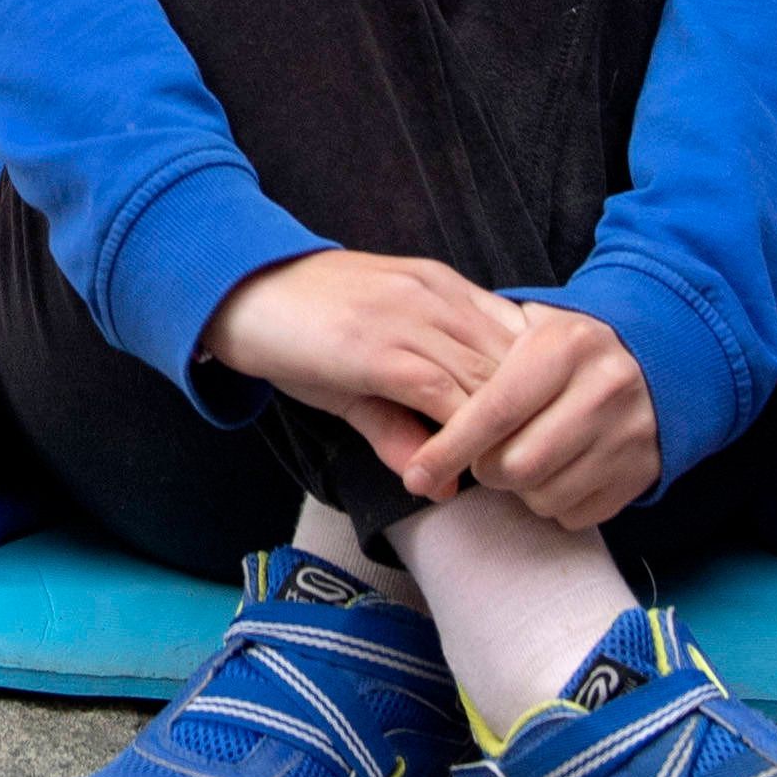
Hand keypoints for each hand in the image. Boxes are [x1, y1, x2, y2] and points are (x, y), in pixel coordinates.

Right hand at [201, 251, 525, 491]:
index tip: (536, 445)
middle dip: (530, 424)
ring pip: (488, 384)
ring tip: (502, 486)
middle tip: (530, 479)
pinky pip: (442, 398)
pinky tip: (453, 473)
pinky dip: (456, 440)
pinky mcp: (379, 348)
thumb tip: (444, 487)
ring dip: (501, 439)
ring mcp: (411, 319)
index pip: (524, 340)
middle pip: (518, 367)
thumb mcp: (361, 376)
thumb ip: (403, 426)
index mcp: (445, 289)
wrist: (238, 289)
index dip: (539, 397)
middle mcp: (439, 296)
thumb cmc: (299, 328)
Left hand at [403, 302, 665, 531]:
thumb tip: (412, 427)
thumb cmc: (567, 349)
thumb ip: (471, 368)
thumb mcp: (526, 333)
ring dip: (521, 490)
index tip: (416, 474)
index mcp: (566, 345)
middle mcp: (604, 387)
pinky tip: (559, 470)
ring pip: (545, 495)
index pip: (496, 409)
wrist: (659, 355)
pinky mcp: (644, 471)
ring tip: (525, 458)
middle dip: (486, 470)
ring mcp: (629, 433)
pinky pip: (577, 514)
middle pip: (517, 464)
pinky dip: (556, 503)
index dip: (449, 447)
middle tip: (483, 458)